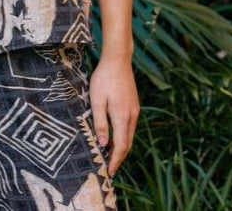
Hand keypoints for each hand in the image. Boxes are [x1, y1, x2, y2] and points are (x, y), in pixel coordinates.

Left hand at [88, 54, 138, 176]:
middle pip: (127, 144)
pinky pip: (130, 126)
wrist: (118, 59)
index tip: (109, 172)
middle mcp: (132, 116)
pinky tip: (115, 136)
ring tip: (110, 155)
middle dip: (119, 158)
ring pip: (129, 135)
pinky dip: (124, 136)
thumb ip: (100, 122)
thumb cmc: (104, 78)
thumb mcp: (96, 99)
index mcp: (122, 116)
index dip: (115, 161)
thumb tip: (102, 144)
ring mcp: (135, 110)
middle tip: (109, 168)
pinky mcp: (134, 105)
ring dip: (121, 147)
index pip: (120, 146)